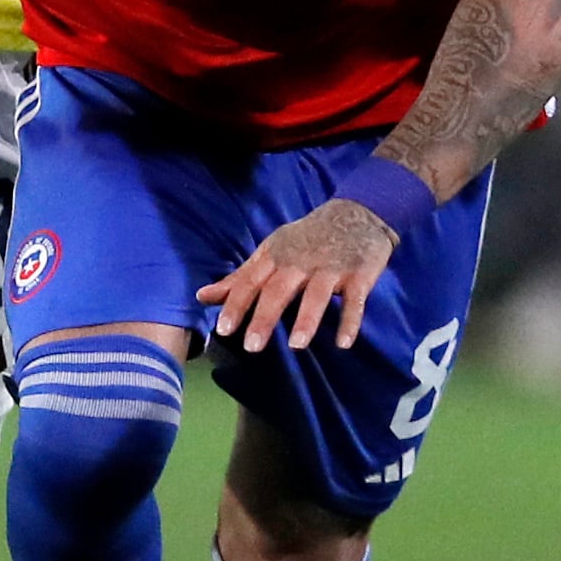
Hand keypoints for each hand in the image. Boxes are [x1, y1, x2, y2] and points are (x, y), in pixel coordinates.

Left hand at [198, 199, 396, 350]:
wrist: (356, 213)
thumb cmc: (305, 239)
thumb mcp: (270, 252)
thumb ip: (239, 278)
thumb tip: (201, 297)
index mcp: (275, 256)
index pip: (251, 282)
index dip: (236, 305)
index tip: (223, 330)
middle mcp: (300, 262)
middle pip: (279, 290)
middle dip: (264, 317)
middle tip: (251, 347)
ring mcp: (331, 268)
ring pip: (316, 295)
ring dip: (307, 319)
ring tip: (297, 345)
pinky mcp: (358, 275)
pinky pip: (354, 301)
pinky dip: (350, 321)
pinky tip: (343, 343)